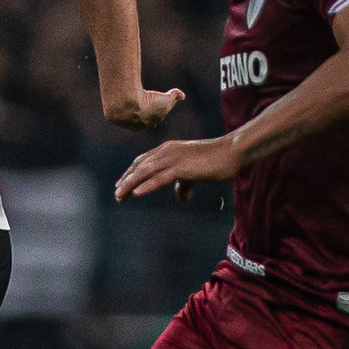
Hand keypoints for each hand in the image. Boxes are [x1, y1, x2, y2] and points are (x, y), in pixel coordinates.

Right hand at [102, 86, 185, 131]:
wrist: (127, 105)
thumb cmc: (147, 102)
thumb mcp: (165, 98)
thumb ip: (175, 95)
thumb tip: (183, 96)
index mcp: (150, 124)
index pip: (155, 116)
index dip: (155, 107)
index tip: (153, 99)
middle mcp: (137, 127)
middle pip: (142, 117)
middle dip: (143, 109)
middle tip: (142, 99)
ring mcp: (125, 124)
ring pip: (128, 114)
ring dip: (129, 106)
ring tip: (130, 95)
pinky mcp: (114, 118)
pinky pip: (118, 110)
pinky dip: (119, 104)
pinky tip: (120, 96)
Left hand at [115, 135, 237, 202]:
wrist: (231, 151)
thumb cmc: (215, 161)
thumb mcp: (194, 172)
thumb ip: (184, 184)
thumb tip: (180, 198)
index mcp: (168, 149)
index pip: (143, 160)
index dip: (131, 172)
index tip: (121, 184)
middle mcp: (166, 151)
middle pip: (140, 166)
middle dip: (126, 180)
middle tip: (117, 194)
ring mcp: (173, 158)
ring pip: (145, 172)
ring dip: (130, 184)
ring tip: (120, 196)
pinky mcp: (182, 167)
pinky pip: (160, 178)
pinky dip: (146, 185)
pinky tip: (136, 193)